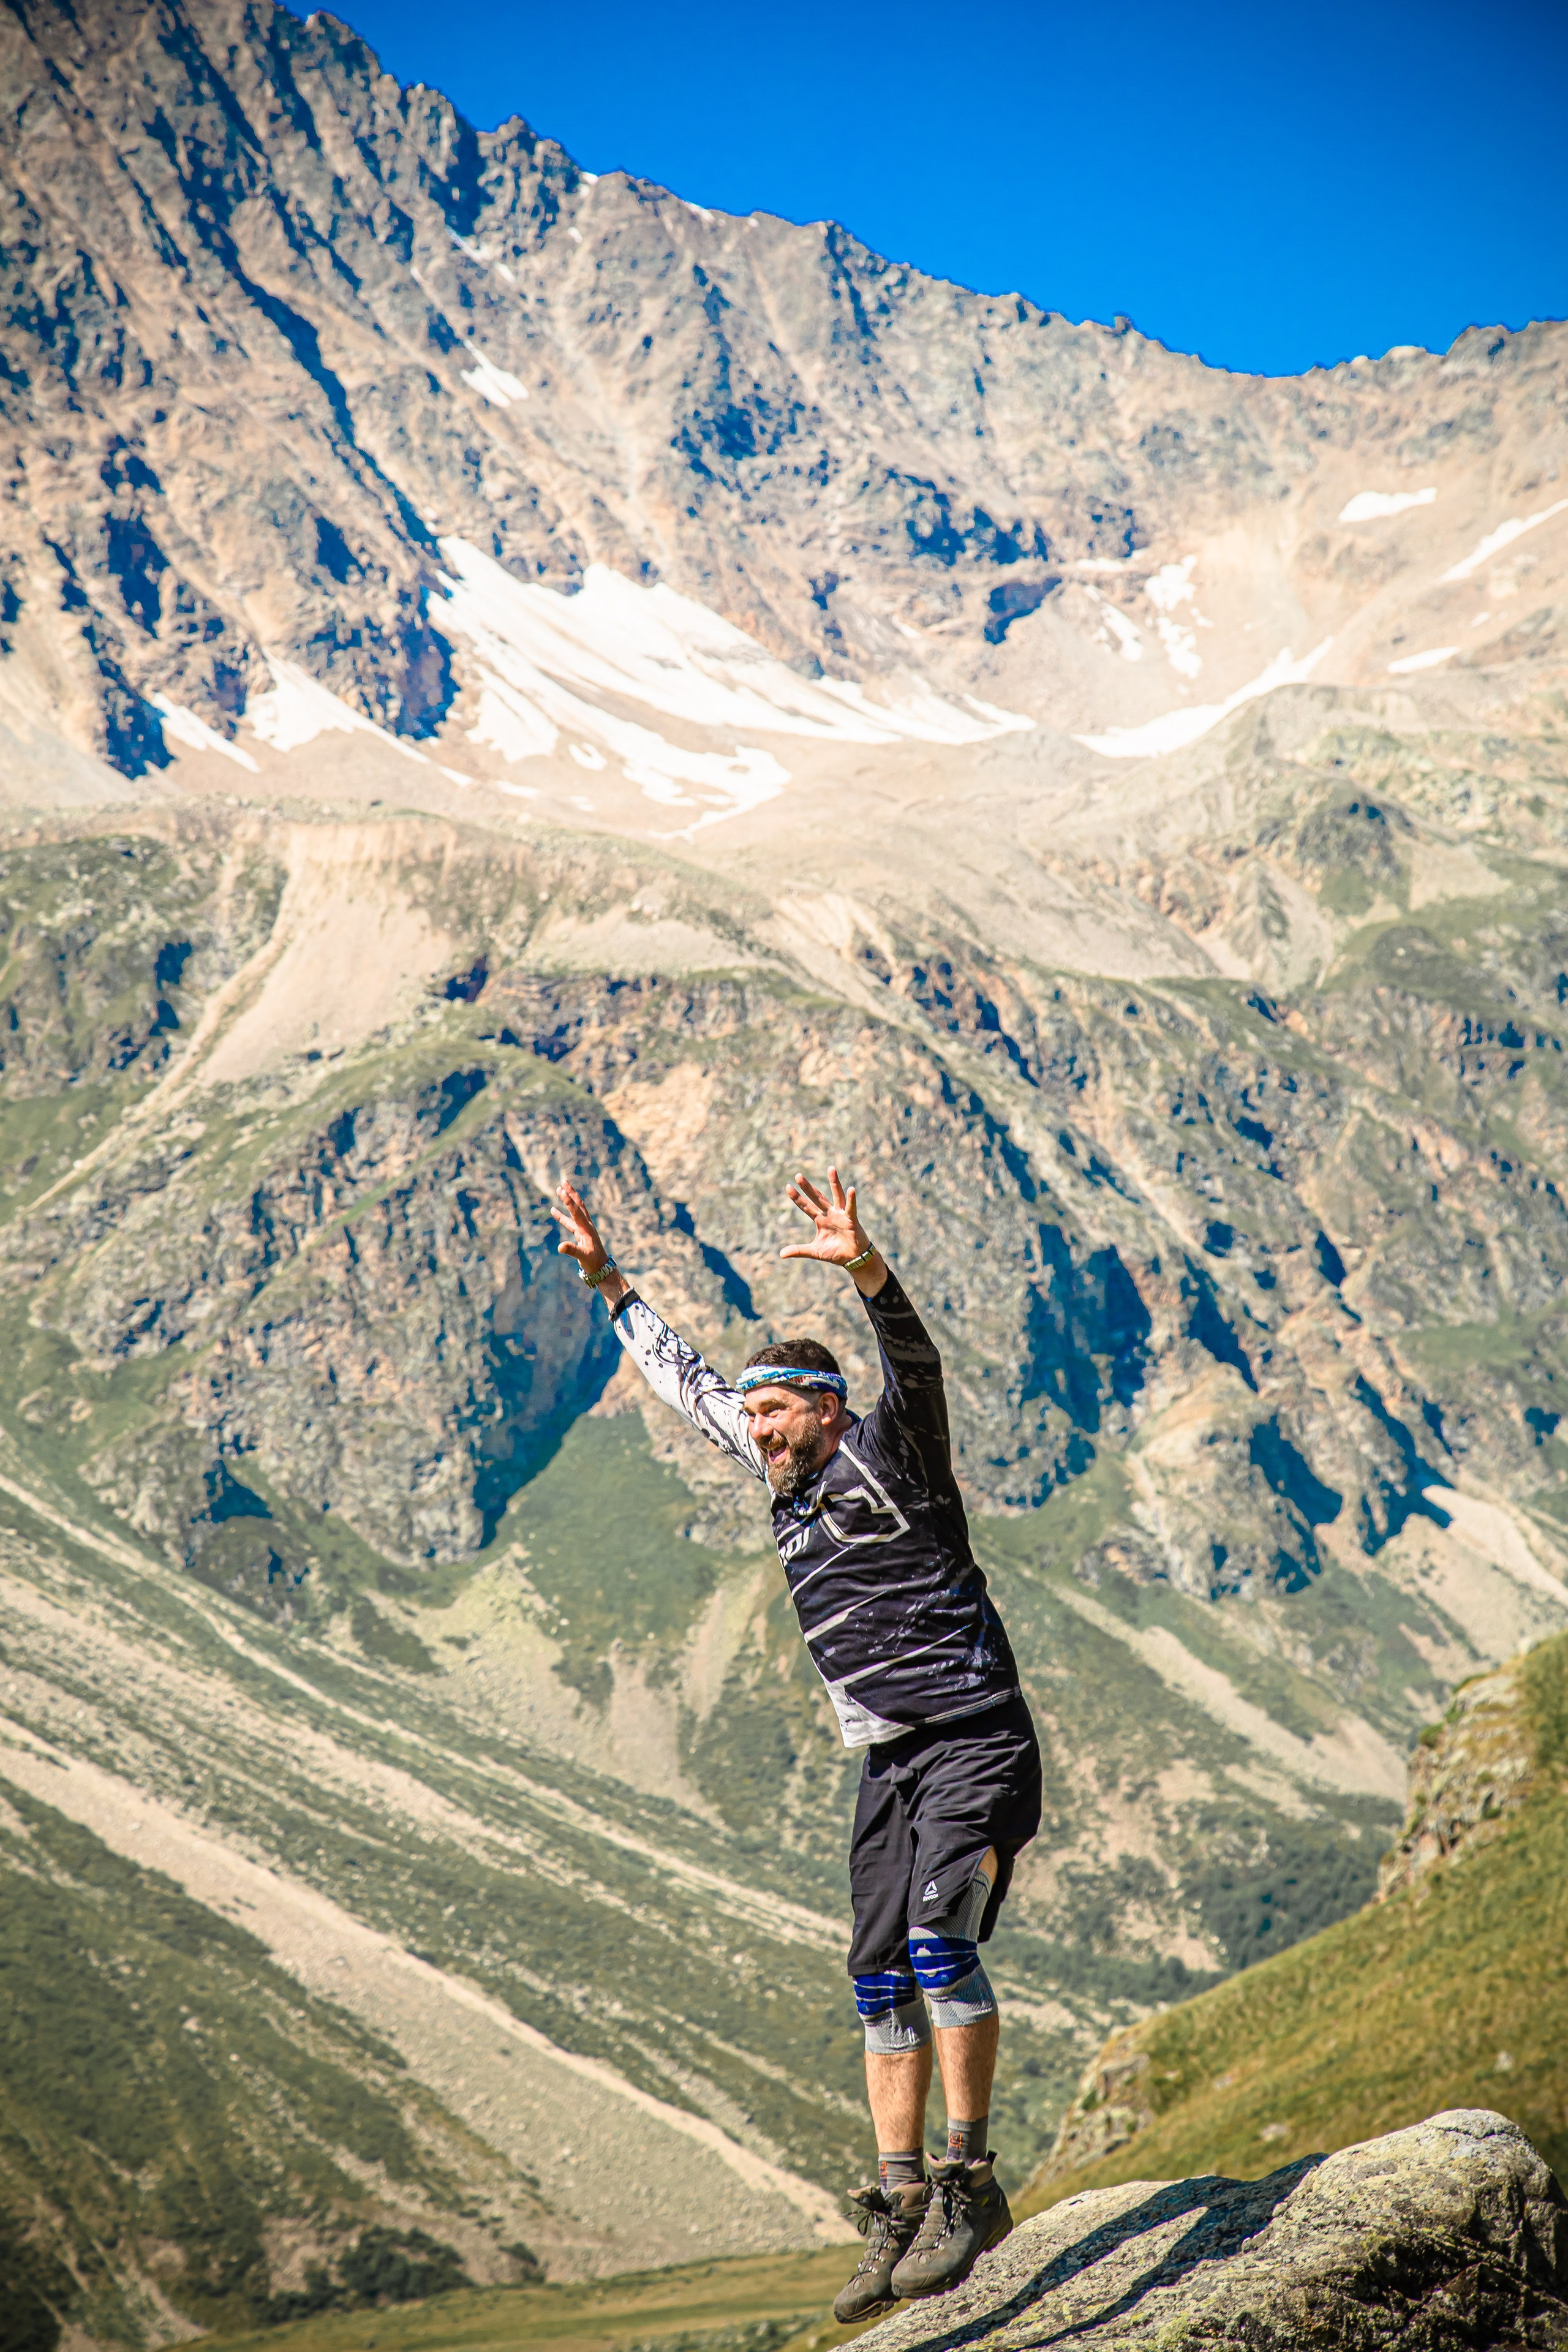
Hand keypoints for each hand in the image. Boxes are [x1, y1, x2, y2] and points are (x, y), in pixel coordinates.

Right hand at [551, 1179, 609, 1279]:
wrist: (601, 1268)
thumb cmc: (593, 1262)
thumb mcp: (583, 1256)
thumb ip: (572, 1250)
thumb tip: (560, 1247)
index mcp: (587, 1228)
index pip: (576, 1211)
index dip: (568, 1201)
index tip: (561, 1190)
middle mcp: (586, 1225)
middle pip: (578, 1205)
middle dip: (571, 1193)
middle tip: (564, 1181)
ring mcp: (583, 1228)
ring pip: (574, 1211)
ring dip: (567, 1201)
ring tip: (559, 1190)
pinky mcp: (580, 1233)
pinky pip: (570, 1221)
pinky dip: (562, 1216)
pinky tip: (553, 1210)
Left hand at [780, 1169, 882, 1292]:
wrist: (853, 1259)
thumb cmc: (836, 1253)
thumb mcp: (815, 1251)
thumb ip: (799, 1250)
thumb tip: (781, 1254)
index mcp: (820, 1220)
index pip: (806, 1206)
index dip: (797, 1198)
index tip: (787, 1186)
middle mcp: (829, 1213)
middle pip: (817, 1197)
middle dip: (807, 1187)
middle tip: (798, 1175)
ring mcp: (841, 1215)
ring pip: (836, 1195)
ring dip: (834, 1182)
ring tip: (831, 1168)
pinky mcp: (851, 1219)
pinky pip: (851, 1207)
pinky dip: (851, 1199)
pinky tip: (851, 1189)